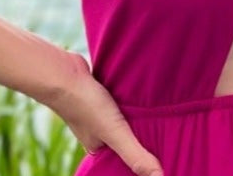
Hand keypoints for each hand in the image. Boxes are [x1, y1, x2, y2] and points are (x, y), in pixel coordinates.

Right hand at [42, 50, 164, 174]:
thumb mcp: (115, 133)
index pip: (124, 160)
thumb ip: (136, 155)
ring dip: (138, 118)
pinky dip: (130, 102)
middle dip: (142, 138)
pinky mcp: (101, 95)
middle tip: (168, 136)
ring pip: (124, 120)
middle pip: (125, 138)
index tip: (163, 158)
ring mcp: (98, 113)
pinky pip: (120, 102)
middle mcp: (97, 132)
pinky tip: (143, 97)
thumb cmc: (86, 105)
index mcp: (98, 148)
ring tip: (161, 116)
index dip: (141, 159)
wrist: (64, 73)